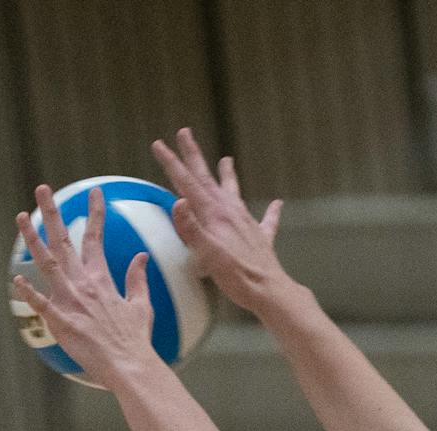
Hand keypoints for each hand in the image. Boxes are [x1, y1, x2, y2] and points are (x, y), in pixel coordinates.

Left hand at [12, 184, 159, 392]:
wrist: (130, 365)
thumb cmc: (135, 340)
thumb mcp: (141, 305)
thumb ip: (137, 279)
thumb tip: (141, 257)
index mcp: (101, 279)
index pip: (95, 238)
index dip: (95, 213)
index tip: (95, 193)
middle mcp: (83, 284)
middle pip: (63, 241)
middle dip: (52, 212)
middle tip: (43, 189)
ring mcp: (70, 301)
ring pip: (47, 263)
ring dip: (32, 238)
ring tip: (22, 216)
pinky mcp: (61, 322)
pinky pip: (41, 304)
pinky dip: (29, 292)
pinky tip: (17, 279)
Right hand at [153, 128, 285, 311]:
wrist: (270, 292)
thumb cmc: (237, 277)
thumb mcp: (208, 254)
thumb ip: (191, 229)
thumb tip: (178, 202)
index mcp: (215, 214)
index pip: (188, 183)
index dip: (172, 164)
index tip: (159, 144)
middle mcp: (231, 212)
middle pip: (207, 179)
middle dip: (194, 156)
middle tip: (184, 132)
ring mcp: (247, 223)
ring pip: (234, 192)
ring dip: (228, 175)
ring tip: (227, 160)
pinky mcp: (261, 238)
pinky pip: (267, 220)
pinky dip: (271, 211)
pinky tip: (277, 204)